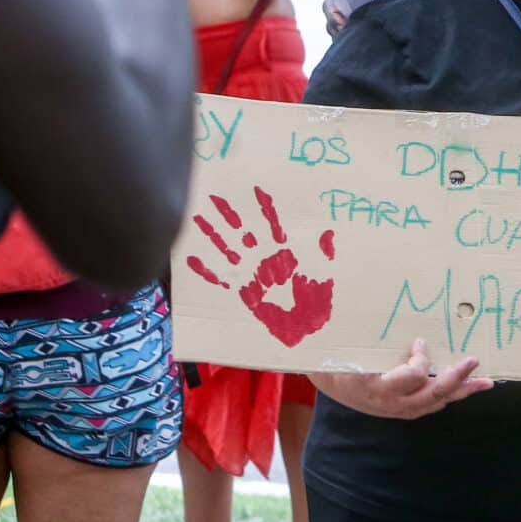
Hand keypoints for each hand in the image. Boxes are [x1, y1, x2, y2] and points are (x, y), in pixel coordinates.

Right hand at [184, 185, 337, 346]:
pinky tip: (191, 258)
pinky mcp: (243, 294)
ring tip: (197, 215)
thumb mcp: (328, 275)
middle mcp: (266, 259)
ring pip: (229, 249)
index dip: (262, 206)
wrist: (313, 335)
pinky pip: (220, 280)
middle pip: (244, 230)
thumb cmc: (324, 303)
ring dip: (214, 234)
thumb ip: (324, 253)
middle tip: (214, 192)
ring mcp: (252, 275)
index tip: (253, 186)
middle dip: (230, 213)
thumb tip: (329, 233)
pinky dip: (206, 270)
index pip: (272, 222)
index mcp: (286, 251)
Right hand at [309, 337, 492, 419]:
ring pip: (436, 401)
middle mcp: (389, 402)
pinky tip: (466, 387)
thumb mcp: (350, 350)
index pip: (411, 376)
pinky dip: (450, 395)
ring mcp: (397, 410)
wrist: (331, 384)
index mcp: (376, 385)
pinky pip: (432, 405)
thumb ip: (374, 340)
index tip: (420, 341)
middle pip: (431, 393)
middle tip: (474, 361)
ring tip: (485, 382)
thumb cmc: (342, 359)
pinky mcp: (403, 412)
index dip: (421, 359)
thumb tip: (397, 320)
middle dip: (456, 377)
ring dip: (462, 390)